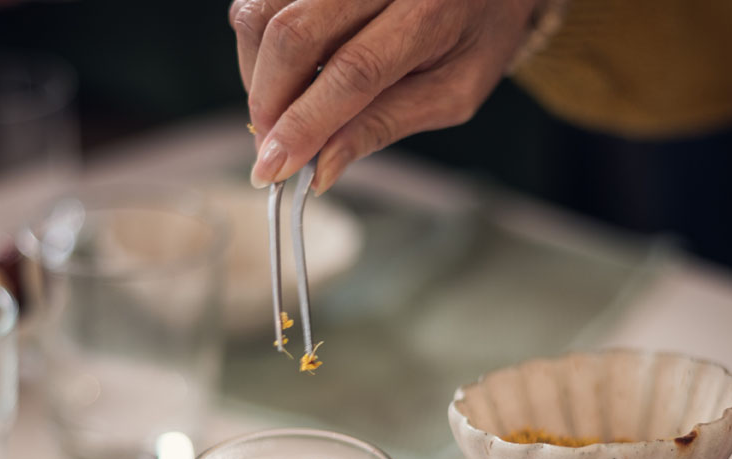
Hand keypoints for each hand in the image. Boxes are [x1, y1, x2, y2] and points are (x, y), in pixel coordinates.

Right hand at [229, 0, 538, 192]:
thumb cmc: (476, 34)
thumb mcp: (452, 93)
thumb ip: (385, 126)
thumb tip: (322, 166)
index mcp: (431, 11)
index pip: (353, 72)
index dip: (305, 124)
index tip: (275, 169)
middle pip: (295, 36)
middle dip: (268, 104)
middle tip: (269, 151)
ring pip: (263, 15)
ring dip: (255, 77)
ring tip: (280, 113)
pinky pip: (260, 3)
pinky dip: (257, 49)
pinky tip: (282, 76)